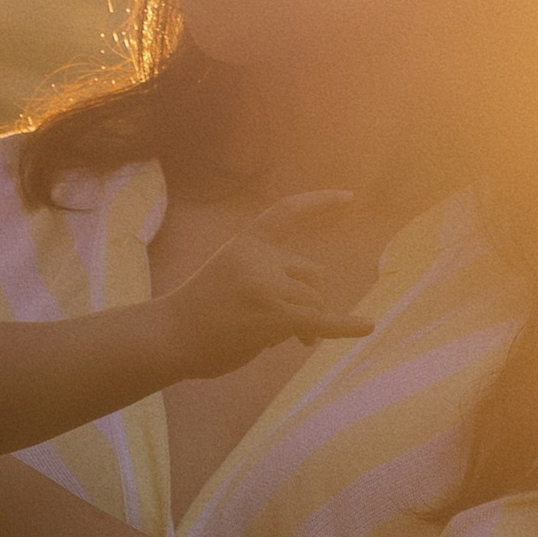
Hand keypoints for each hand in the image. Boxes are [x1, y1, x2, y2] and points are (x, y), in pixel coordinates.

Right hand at [163, 192, 376, 378]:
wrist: (170, 336)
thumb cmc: (200, 313)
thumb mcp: (230, 275)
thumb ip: (269, 279)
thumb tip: (315, 314)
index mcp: (247, 243)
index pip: (287, 213)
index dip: (319, 203)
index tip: (349, 198)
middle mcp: (259, 258)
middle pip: (314, 276)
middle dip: (307, 302)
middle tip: (283, 328)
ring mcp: (266, 285)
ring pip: (315, 304)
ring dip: (303, 327)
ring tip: (270, 339)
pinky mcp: (272, 315)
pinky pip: (321, 321)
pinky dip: (346, 327)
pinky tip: (368, 327)